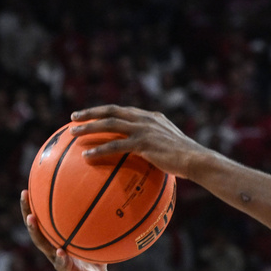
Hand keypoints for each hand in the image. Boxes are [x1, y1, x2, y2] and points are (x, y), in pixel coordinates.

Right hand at [21, 191, 106, 270]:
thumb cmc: (95, 259)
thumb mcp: (94, 241)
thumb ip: (95, 227)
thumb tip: (104, 204)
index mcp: (57, 242)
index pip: (42, 223)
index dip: (33, 208)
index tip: (27, 190)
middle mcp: (53, 250)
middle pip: (36, 230)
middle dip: (28, 212)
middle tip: (24, 195)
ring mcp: (58, 261)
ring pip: (43, 246)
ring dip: (36, 232)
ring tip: (31, 219)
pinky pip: (63, 264)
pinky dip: (61, 258)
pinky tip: (59, 251)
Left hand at [70, 105, 211, 179]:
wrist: (197, 160)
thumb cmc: (188, 160)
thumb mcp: (172, 147)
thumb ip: (158, 146)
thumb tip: (150, 158)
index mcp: (151, 117)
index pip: (123, 110)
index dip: (105, 111)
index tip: (90, 113)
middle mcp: (145, 119)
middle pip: (111, 111)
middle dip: (90, 113)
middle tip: (73, 118)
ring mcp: (143, 130)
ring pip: (110, 125)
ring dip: (89, 128)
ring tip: (73, 134)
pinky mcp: (143, 143)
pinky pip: (115, 145)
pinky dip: (99, 150)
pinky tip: (86, 156)